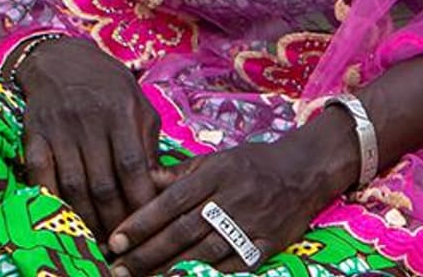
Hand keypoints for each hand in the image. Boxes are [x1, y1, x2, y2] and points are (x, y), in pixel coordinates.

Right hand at [17, 37, 163, 242]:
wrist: (60, 58)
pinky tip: (64, 218)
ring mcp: (59, 128)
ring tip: (97, 239)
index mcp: (121, 112)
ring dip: (86, 218)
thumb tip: (158, 186)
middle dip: (114, 219)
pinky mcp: (34, 134)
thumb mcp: (138, 104)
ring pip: (73, 186)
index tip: (146, 224)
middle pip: (103, 183)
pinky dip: (52, 200)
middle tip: (121, 242)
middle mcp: (90, 120)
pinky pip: (41, 175)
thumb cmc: (108, 85)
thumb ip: (148, 143)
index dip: (139, 200)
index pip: (132, 166)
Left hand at [108, 113, 357, 276]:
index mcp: (216, 173)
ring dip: (170, 270)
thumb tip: (143, 179)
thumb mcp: (218, 158)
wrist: (307, 170)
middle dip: (147, 253)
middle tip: (118, 269)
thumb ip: (180, 172)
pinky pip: (234, 267)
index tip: (115, 240)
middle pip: (182, 231)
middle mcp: (231, 198)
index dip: (141, 222)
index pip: (171, 201)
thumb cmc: (255, 163)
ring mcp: (251, 223)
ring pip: (204, 252)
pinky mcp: (267, 244)